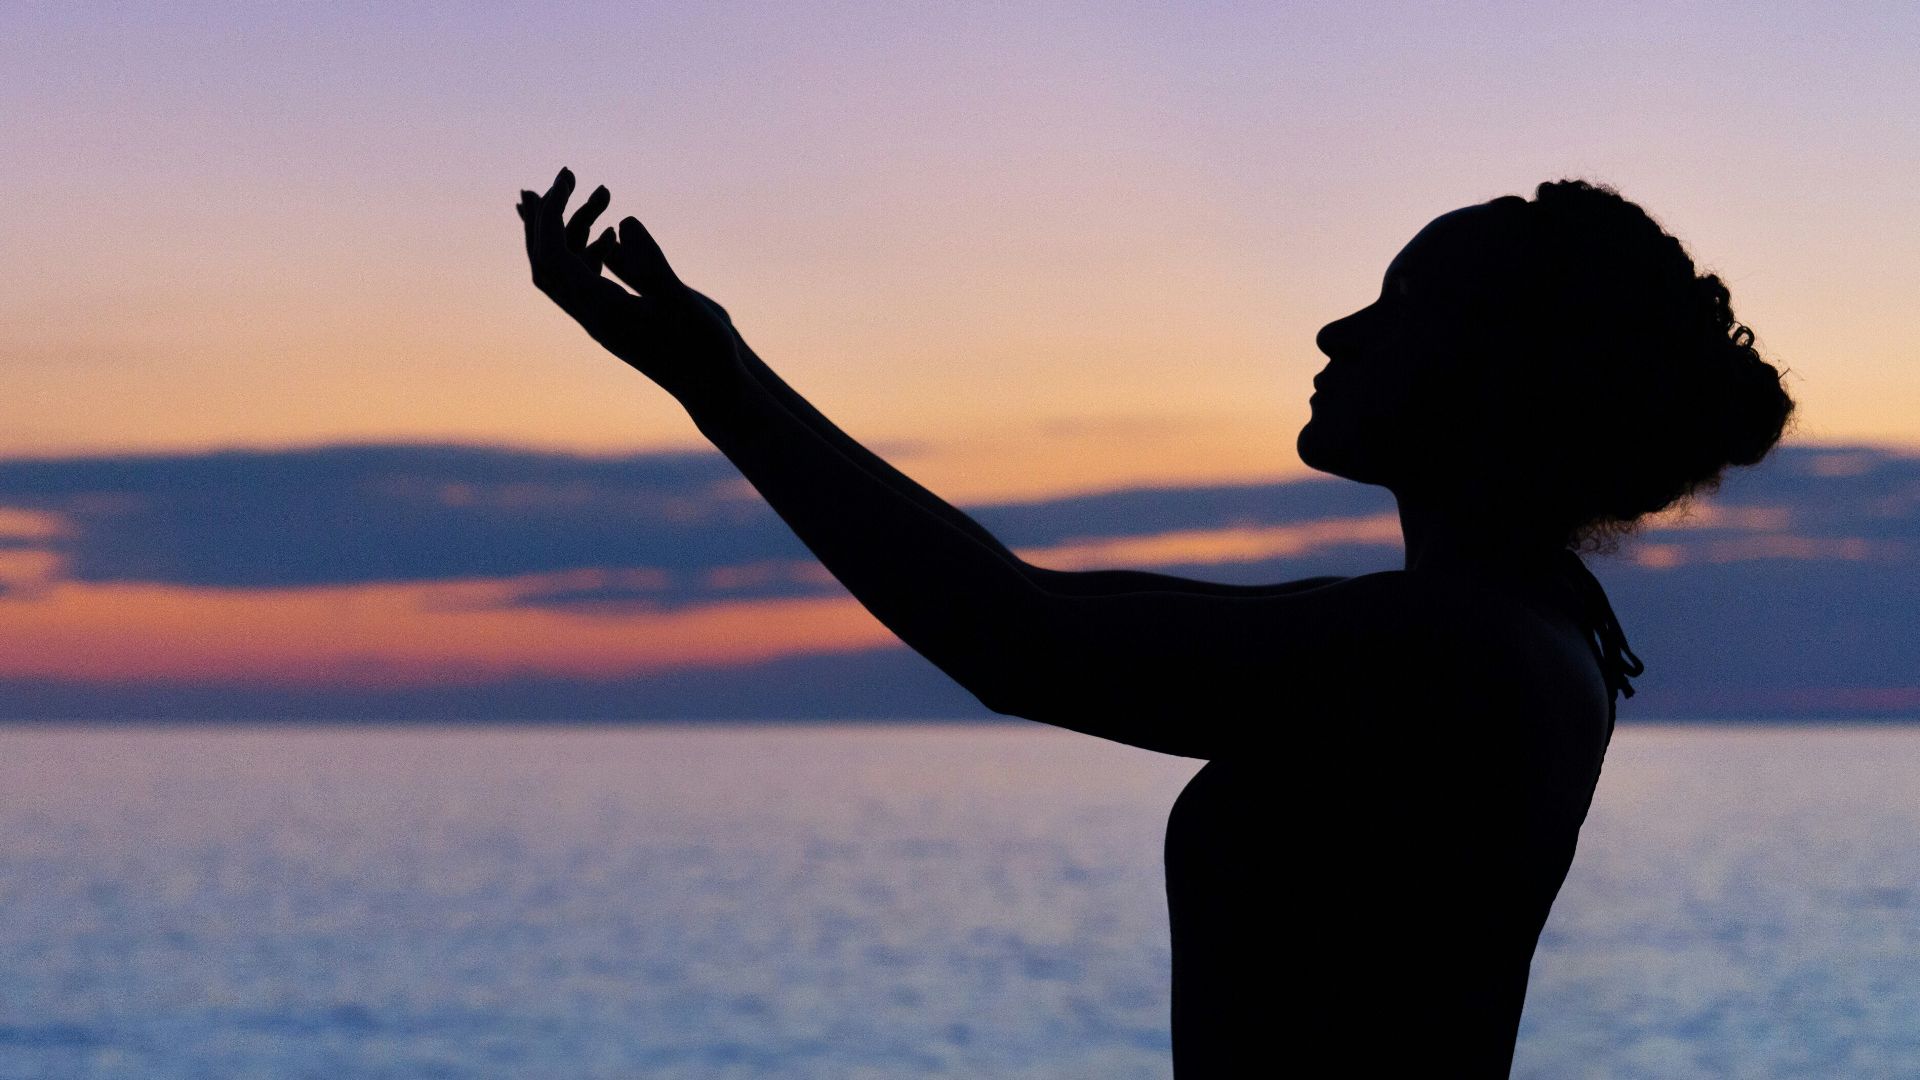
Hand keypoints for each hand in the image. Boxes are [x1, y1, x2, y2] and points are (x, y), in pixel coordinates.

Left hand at [517, 167, 740, 402]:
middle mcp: (593, 316)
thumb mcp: (681, 301)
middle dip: (547, 217)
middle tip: (563, 176)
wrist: (715, 390)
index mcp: (601, 310)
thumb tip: (624, 221)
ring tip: (604, 194)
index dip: (552, 211)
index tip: (567, 175)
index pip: (554, 255)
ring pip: (566, 270)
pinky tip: (613, 234)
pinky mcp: (618, 320)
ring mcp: (603, 319)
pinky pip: (588, 281)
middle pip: (545, 262)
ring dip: (575, 228)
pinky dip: (590, 249)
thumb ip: (652, 262)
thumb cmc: (703, 349)